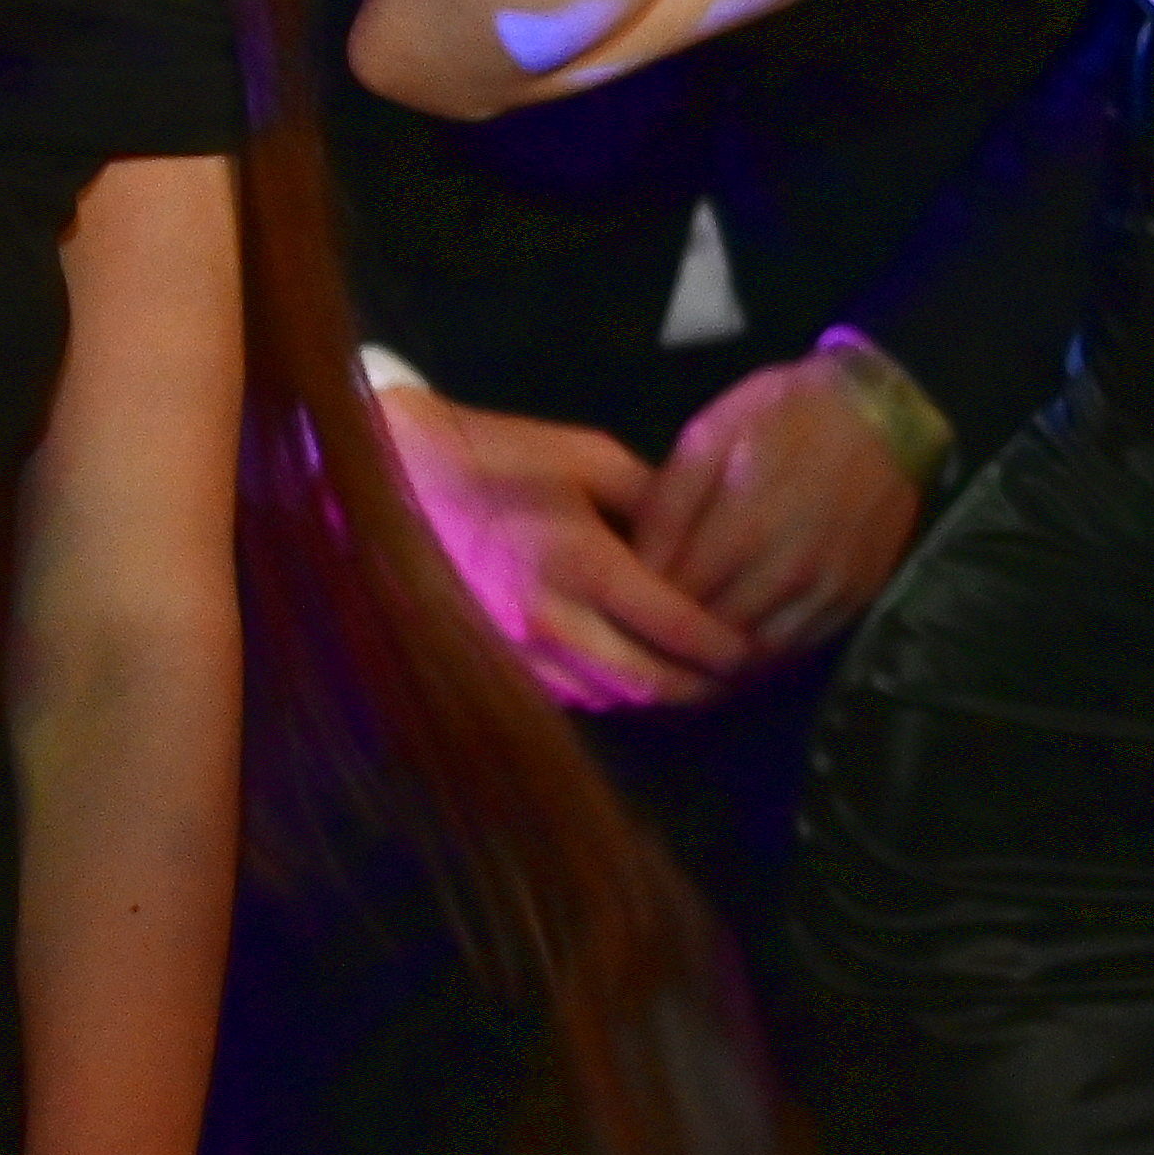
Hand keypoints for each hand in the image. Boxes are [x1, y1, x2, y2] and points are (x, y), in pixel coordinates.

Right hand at [378, 373, 759, 712]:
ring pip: (610, 699)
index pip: (675, 628)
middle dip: (703, 687)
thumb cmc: (495, 456)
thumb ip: (655, 499)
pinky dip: (612, 690)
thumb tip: (705, 534)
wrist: (394, 478)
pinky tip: (638, 670)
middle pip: (649, 683)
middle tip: (742, 677)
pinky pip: (570, 695)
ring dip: (659, 694)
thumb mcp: (585, 456)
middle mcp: (551, 620)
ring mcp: (518, 649)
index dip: (725, 648)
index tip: (759, 649)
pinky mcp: (496, 660)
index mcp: (581, 562)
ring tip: (700, 677)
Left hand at [632, 348, 928, 669]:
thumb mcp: (711, 434)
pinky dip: (762, 652)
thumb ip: (669, 503)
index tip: (620, 597)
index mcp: (745, 525)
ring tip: (687, 640)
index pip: (675, 596)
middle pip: (713, 632)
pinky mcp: (855, 599)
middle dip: (673, 635)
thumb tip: (637, 564)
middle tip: (646, 626)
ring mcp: (827, 590)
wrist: (885, 412)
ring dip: (717, 652)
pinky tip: (738, 638)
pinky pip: (798, 647)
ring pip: (756, 652)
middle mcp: (789, 571)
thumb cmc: (786, 413)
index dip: (640, 603)